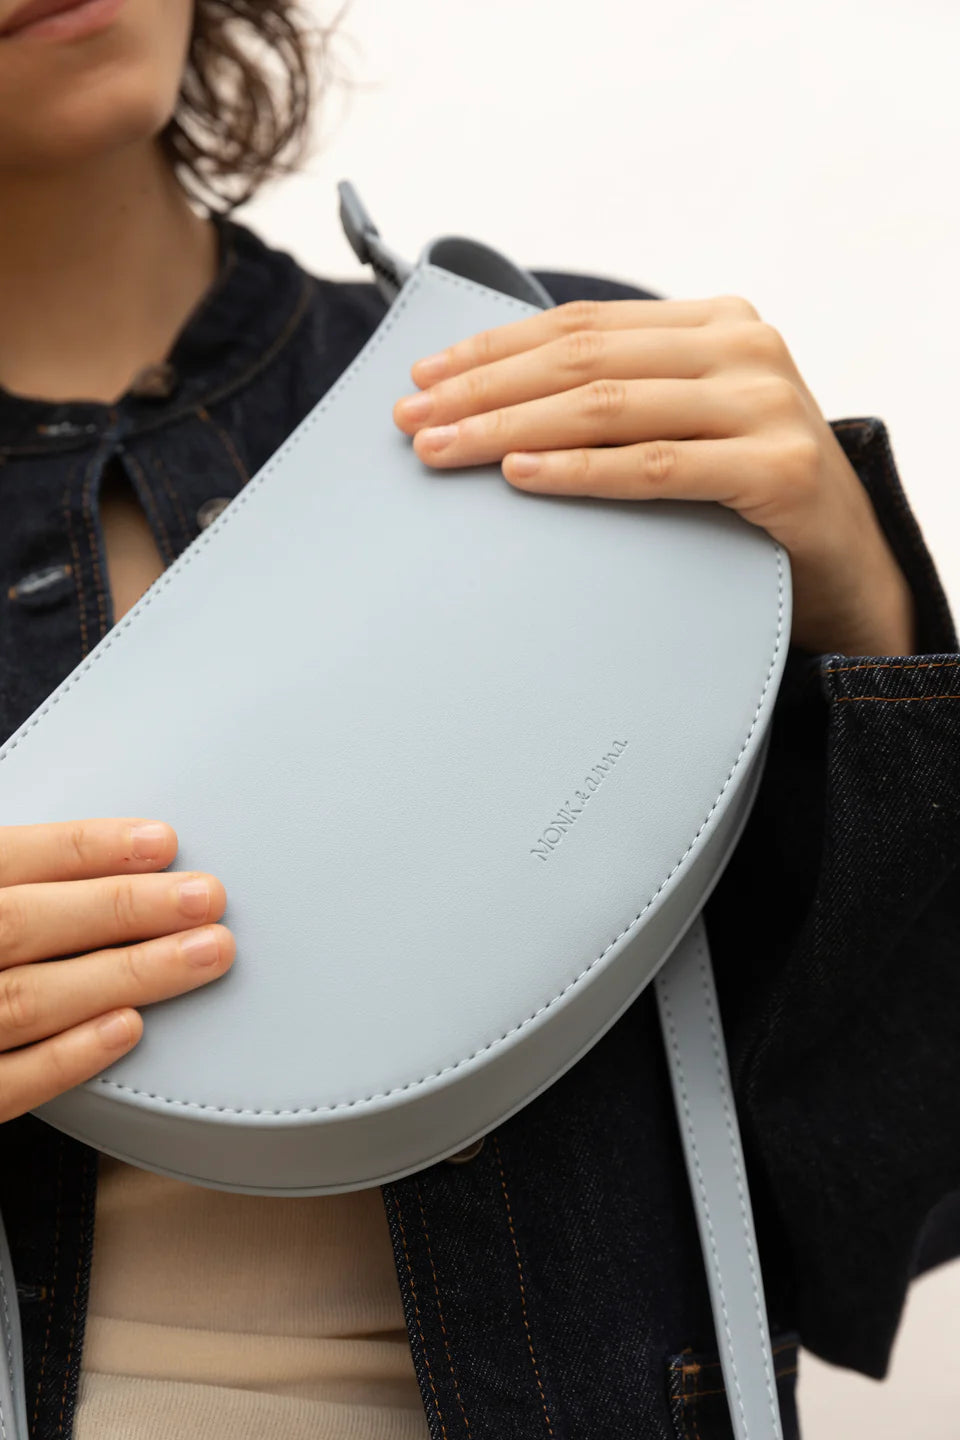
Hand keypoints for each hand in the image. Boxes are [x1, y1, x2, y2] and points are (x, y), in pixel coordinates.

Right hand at [0, 818, 234, 1124]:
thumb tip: (86, 850)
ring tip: (203, 955)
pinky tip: (127, 1030)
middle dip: (122, 910)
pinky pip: (3, 1083)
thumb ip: (5, 873)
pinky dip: (65, 1057)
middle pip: (23, 925)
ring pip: (26, 1000)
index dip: (84, 848)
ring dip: (123, 976)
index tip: (162, 844)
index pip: (8, 859)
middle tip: (207, 899)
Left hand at [393, 295, 915, 656]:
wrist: (847, 562)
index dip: (494, 348)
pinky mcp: (777, 468)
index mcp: (716, 321)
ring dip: (511, 428)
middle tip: (413, 419)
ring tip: (444, 449)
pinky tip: (520, 476)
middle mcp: (743, 347)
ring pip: (608, 406)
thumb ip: (624, 392)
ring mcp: (765, 402)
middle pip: (582, 359)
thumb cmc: (746, 492)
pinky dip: (581, 471)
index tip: (425, 377)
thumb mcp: (691, 419)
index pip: (581, 324)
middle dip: (484, 389)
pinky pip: (656, 466)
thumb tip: (497, 400)